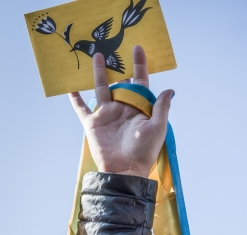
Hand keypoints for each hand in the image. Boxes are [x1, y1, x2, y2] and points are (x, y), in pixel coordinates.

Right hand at [69, 46, 173, 178]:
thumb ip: (161, 108)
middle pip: (120, 82)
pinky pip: (81, 108)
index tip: (138, 48)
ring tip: (98, 55)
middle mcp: (123, 109)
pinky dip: (75, 98)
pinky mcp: (93, 123)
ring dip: (99, 73)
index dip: (139, 65)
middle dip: (118, 66)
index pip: (140, 82)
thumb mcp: (158, 128)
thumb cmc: (144, 151)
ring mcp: (107, 115)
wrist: (125, 170)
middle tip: (115, 47)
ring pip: (101, 88)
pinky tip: (71, 86)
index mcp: (139, 108)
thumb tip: (170, 90)